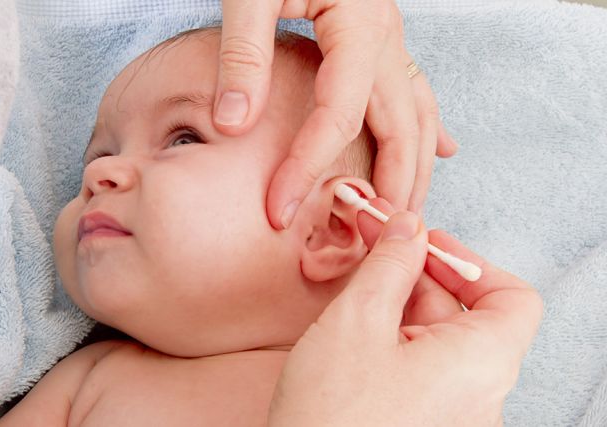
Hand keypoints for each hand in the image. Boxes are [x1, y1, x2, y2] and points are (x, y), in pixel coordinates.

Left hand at [214, 0, 458, 228]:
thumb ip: (244, 55)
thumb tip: (233, 124)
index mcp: (357, 27)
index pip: (339, 116)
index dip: (309, 167)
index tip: (279, 209)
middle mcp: (386, 40)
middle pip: (399, 129)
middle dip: (387, 189)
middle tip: (372, 241)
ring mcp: (393, 43)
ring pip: (418, 118)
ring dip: (416, 171)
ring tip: (409, 216)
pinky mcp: (385, 44)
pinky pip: (418, 94)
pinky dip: (428, 129)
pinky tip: (440, 153)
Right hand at [268, 205, 542, 426]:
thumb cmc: (331, 415)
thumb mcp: (357, 321)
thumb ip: (390, 265)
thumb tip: (407, 228)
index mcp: (481, 365)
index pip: (512, 299)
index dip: (469, 262)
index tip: (425, 244)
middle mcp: (478, 395)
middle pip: (465, 314)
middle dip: (418, 274)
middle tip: (375, 245)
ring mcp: (452, 414)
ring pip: (438, 340)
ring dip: (401, 304)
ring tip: (357, 289)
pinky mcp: (423, 423)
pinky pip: (422, 369)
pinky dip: (395, 338)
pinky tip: (356, 328)